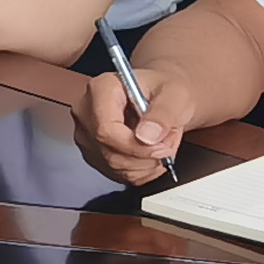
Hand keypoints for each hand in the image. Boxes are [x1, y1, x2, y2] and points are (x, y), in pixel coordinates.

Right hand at [74, 65, 203, 186]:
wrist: (164, 97)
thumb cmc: (166, 90)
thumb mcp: (176, 95)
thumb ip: (163, 114)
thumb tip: (146, 136)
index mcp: (101, 89)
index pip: (106, 129)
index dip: (136, 145)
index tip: (161, 146)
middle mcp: (87, 111)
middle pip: (110, 151)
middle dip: (145, 155)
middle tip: (166, 142)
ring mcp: (87, 134)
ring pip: (115, 166)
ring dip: (146, 162)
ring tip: (159, 142)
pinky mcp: (93, 153)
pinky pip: (118, 174)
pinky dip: (142, 170)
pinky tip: (149, 150)